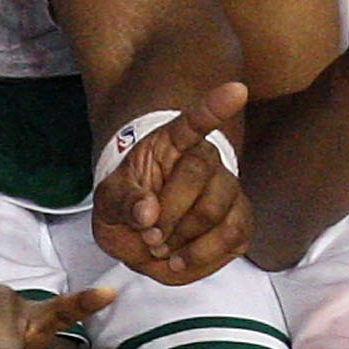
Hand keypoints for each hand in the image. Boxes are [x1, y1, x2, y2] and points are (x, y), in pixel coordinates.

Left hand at [91, 81, 254, 282]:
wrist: (143, 231)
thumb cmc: (127, 204)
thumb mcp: (108, 200)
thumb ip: (122, 202)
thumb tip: (146, 214)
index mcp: (170, 144)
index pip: (194, 121)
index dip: (215, 106)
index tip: (237, 90)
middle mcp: (206, 159)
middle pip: (199, 177)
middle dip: (168, 216)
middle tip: (148, 236)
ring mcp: (228, 189)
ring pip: (219, 212)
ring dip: (185, 240)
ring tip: (162, 249)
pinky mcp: (240, 219)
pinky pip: (235, 236)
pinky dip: (204, 256)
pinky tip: (181, 259)